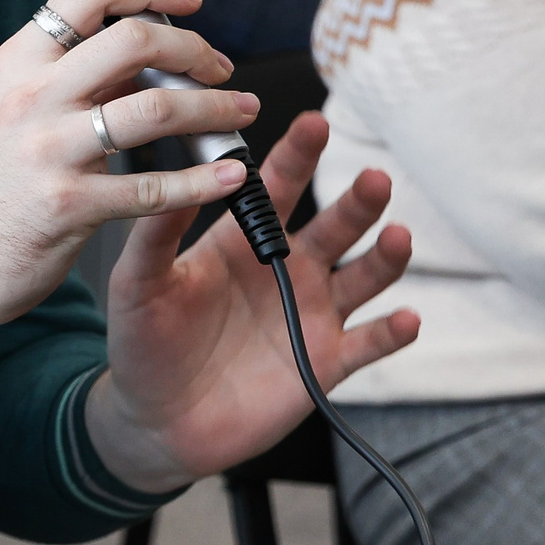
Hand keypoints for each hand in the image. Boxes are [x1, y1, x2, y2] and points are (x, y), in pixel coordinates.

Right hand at [0, 0, 260, 429]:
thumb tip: (144, 55)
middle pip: (134, 39)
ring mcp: (49, 150)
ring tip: (240, 112)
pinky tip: (227, 176)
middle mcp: (32, 96)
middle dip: (195, 48)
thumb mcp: (10, 112)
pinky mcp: (69, 206)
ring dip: (215, 108)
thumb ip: (70, 77)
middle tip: (220, 66)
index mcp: (17, 62)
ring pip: (156, 108)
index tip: (188, 0)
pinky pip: (155, 187)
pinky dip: (203, 180)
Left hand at [86, 113, 417, 493]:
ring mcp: (310, 314)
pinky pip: (368, 344)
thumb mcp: (138, 282)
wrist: (155, 421)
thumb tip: (184, 175)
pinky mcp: (324, 363)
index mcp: (242, 241)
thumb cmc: (143, 344)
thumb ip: (156, 232)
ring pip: (364, 276)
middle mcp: (286, 269)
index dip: (298, 155)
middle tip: (374, 177)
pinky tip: (406, 318)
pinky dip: (391, 333)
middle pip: (336, 225)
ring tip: (398, 236)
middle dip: (360, 200)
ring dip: (387, 256)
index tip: (316, 123)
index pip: (278, 187)